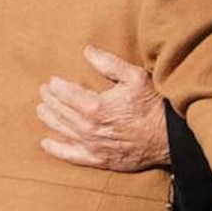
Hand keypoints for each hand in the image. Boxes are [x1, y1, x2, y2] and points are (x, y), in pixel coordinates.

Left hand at [37, 46, 169, 172]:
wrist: (170, 138)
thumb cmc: (153, 105)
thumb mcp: (134, 77)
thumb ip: (108, 63)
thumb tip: (87, 51)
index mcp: (95, 106)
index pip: (65, 94)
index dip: (56, 86)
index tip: (51, 81)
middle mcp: (89, 128)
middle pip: (60, 111)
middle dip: (50, 100)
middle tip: (44, 92)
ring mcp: (92, 146)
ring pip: (62, 130)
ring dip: (49, 119)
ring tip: (41, 110)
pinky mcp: (98, 159)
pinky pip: (71, 155)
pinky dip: (56, 149)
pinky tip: (46, 143)